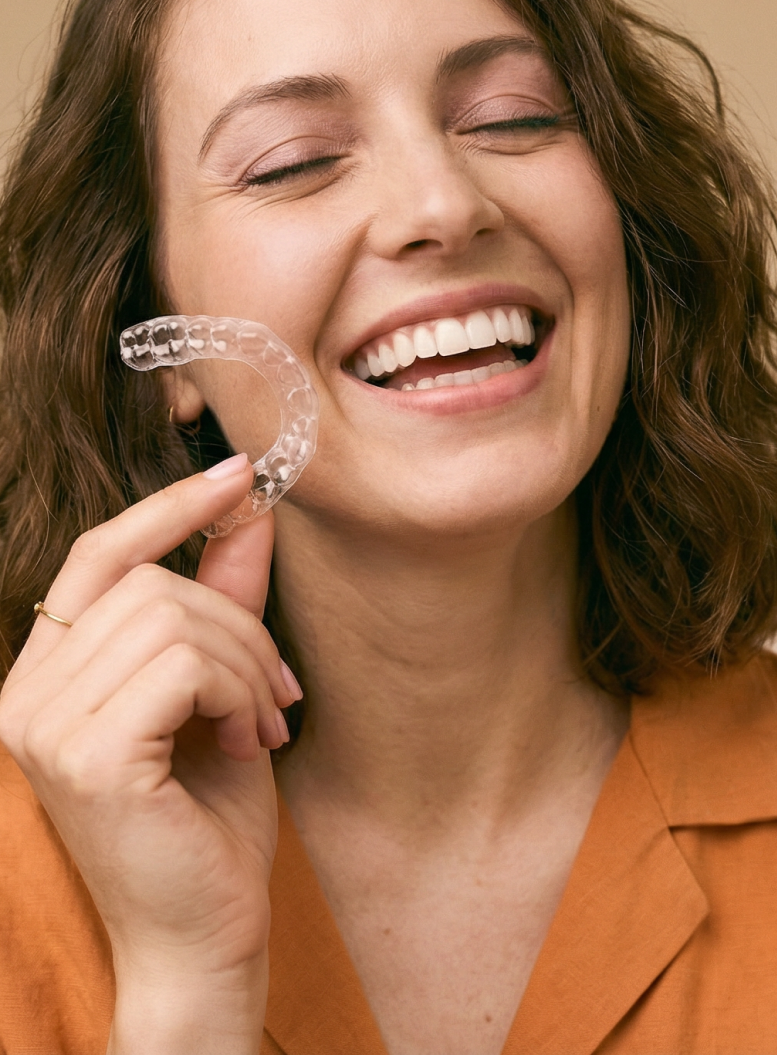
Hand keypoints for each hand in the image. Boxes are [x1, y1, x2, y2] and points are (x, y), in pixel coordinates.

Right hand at [0, 455, 299, 1050]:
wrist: (205, 939)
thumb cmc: (208, 822)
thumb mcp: (221, 691)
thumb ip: (224, 603)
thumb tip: (249, 511)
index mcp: (48, 678)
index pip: (97, 558)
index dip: (167, 508)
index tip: (237, 476)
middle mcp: (27, 697)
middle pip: (149, 585)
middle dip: (238, 621)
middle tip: (279, 688)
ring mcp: (45, 727)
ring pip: (171, 617)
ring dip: (245, 659)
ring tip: (264, 718)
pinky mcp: (86, 755)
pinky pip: (183, 663)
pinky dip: (237, 687)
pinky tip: (249, 739)